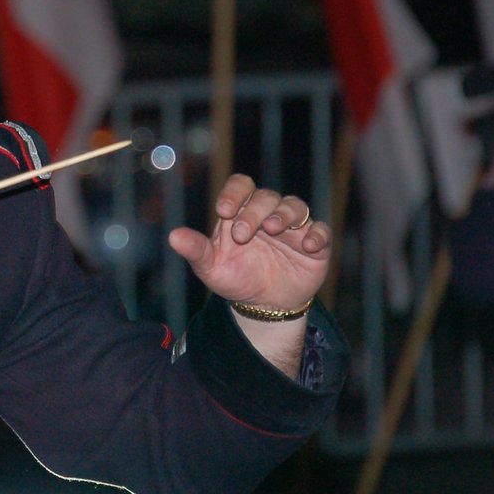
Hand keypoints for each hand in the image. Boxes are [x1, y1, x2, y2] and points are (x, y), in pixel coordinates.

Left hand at [167, 174, 329, 309]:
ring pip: (294, 206)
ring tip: (273, 229)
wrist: (264, 307)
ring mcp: (294, 228)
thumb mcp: (212, 268)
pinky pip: (321, 230)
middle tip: (242, 234)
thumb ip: (196, 250)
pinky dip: (317, 234)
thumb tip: (172, 237)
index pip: (241, 186)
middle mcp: (268, 214)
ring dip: (284, 215)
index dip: (234, 192)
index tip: (223, 210)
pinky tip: (308, 245)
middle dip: (253, 211)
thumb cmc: (236, 279)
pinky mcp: (315, 244)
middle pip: (265, 197)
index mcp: (241, 212)